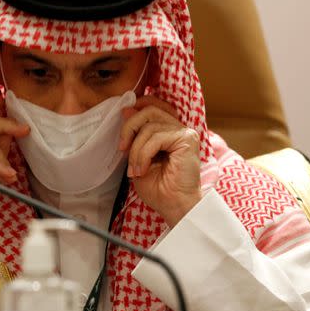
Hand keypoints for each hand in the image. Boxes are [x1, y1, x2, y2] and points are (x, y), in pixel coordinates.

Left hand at [118, 96, 201, 226]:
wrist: (173, 206)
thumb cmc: (158, 188)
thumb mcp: (137, 157)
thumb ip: (133, 135)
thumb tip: (126, 109)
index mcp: (168, 130)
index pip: (152, 105)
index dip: (136, 108)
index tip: (122, 126)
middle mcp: (178, 128)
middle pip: (148, 111)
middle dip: (129, 129)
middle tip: (122, 149)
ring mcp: (184, 132)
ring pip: (150, 126)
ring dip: (136, 150)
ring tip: (136, 169)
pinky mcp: (187, 139)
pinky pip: (157, 137)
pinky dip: (144, 154)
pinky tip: (143, 169)